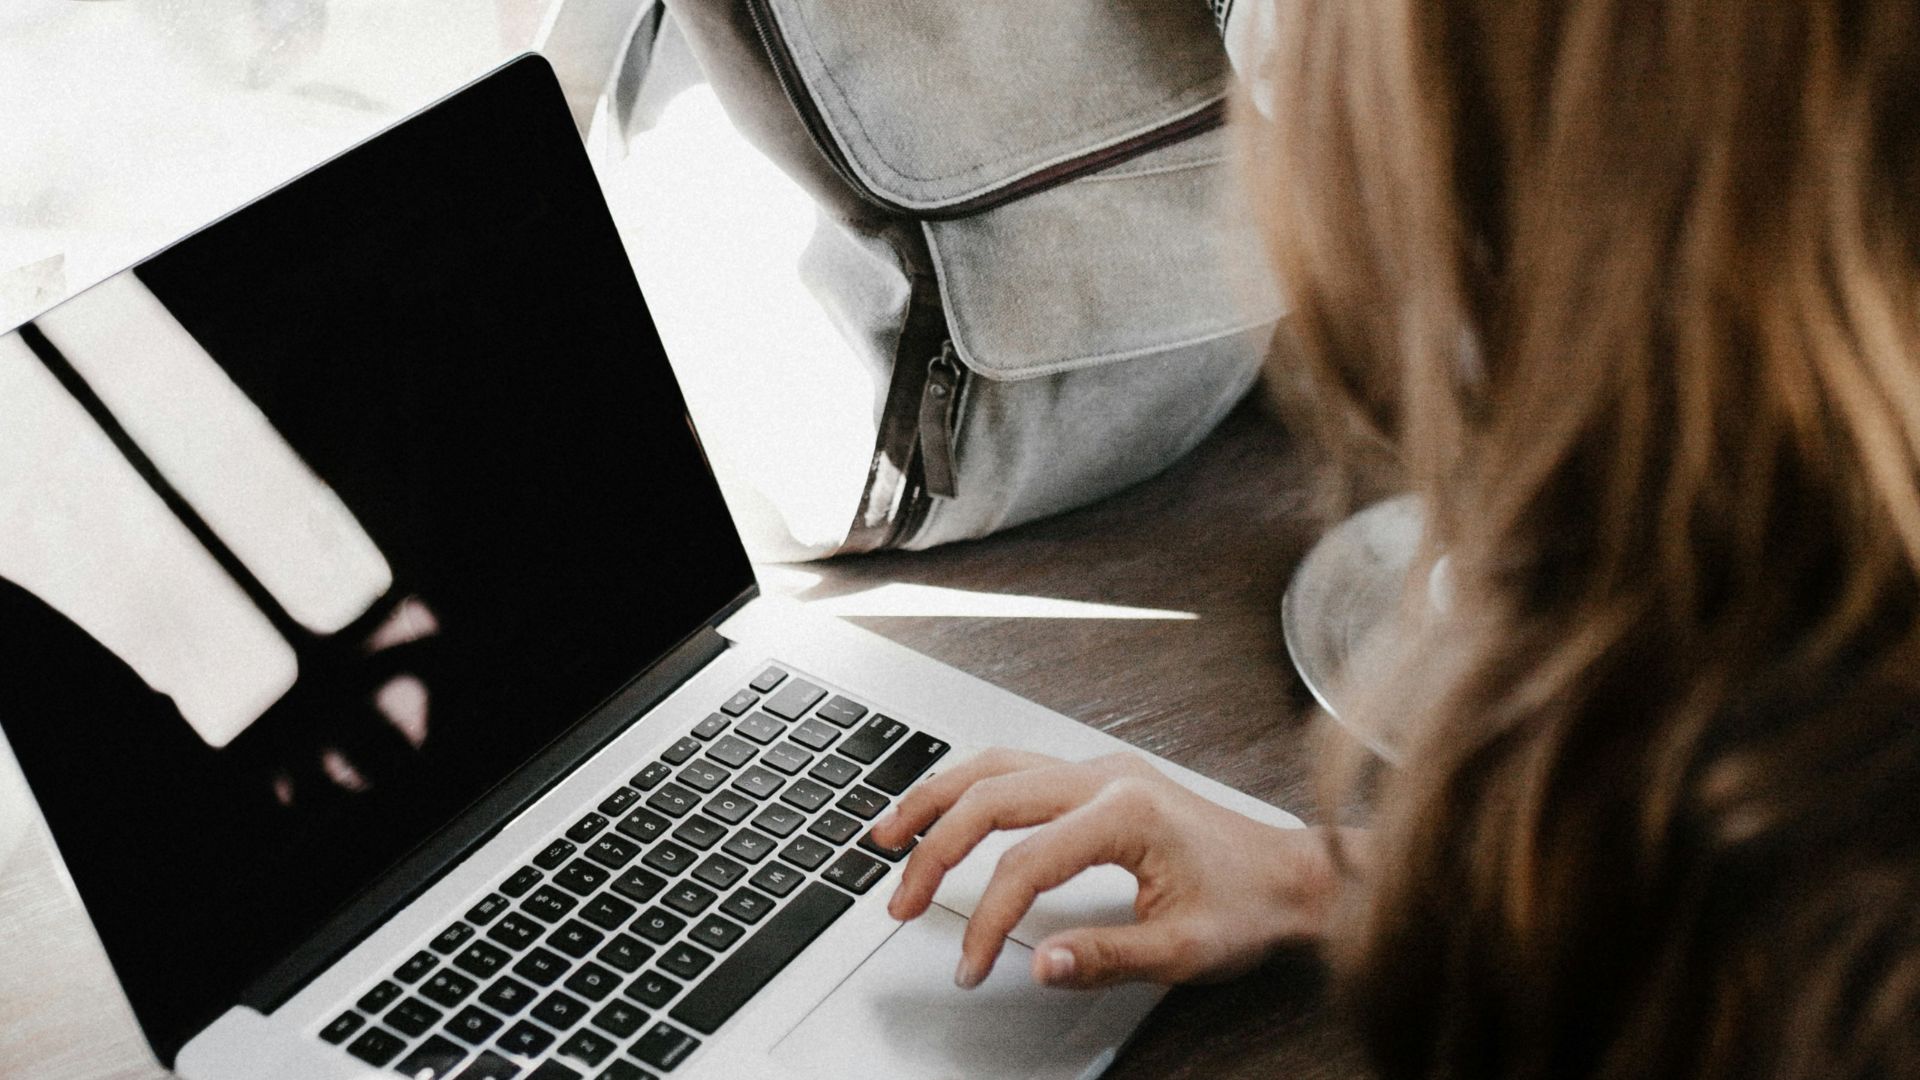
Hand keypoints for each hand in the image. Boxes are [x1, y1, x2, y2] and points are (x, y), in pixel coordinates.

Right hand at [869, 748, 1351, 989]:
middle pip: (991, 797)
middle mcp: (1106, 777)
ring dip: (937, 799)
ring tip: (888, 835)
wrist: (1294, 875)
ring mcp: (1101, 769)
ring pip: (995, 766)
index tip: (971, 965)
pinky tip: (946, 809)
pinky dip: (969, 787)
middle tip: (900, 901)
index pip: (1025, 864)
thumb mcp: (1184, 950)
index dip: (986, 919)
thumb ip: (1106, 956)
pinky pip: (1016, 767)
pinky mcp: (1100, 777)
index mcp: (1126, 812)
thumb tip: (1038, 962)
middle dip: (934, 851)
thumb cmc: (1249, 906)